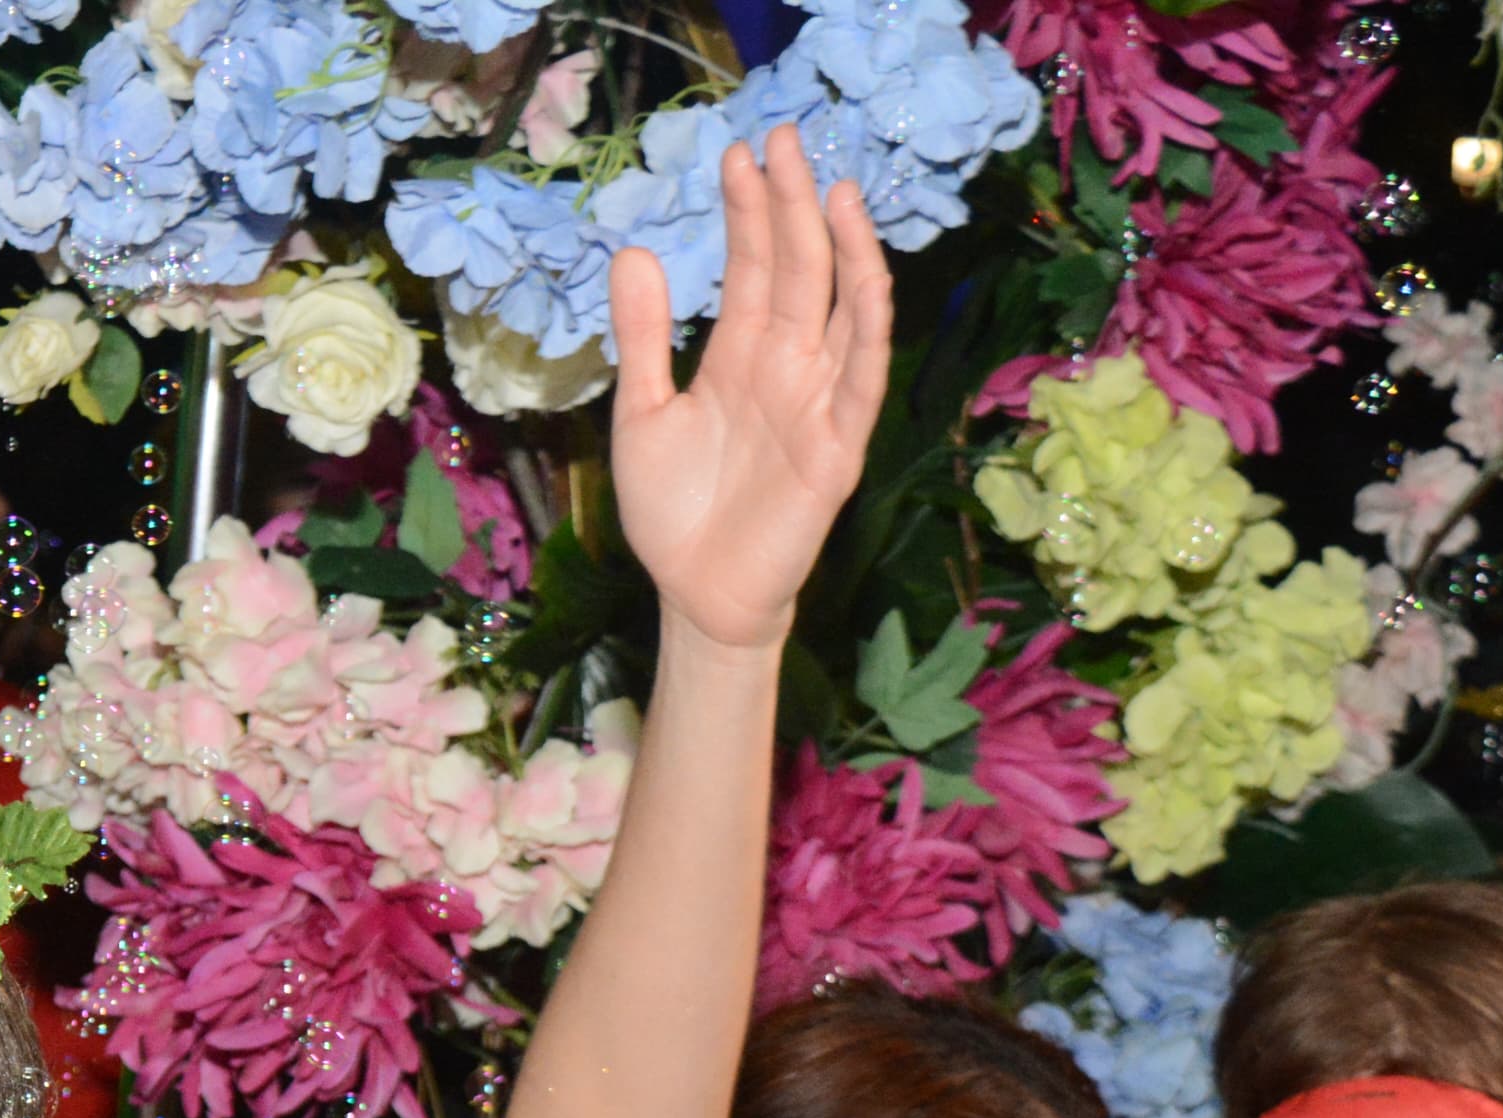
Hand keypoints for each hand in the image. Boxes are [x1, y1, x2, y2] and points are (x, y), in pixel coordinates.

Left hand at [606, 129, 890, 653]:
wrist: (695, 594)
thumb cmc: (673, 511)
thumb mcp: (642, 413)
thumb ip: (643, 338)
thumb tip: (635, 252)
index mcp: (740, 355)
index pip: (753, 268)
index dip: (748, 213)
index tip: (739, 155)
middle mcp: (787, 365)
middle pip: (798, 270)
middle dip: (792, 205)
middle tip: (784, 138)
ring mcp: (817, 400)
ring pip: (841, 308)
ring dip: (841, 248)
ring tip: (832, 186)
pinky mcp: (838, 444)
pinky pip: (864, 375)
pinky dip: (867, 324)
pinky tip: (865, 274)